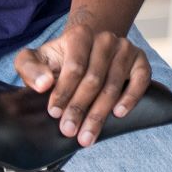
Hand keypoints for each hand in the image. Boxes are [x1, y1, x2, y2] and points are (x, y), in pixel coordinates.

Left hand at [16, 10, 149, 146]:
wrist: (88, 49)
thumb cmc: (59, 60)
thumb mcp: (36, 59)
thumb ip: (30, 68)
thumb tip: (44, 84)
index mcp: (80, 35)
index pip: (75, 67)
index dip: (64, 92)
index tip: (54, 114)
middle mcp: (106, 39)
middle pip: (94, 79)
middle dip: (80, 108)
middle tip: (69, 131)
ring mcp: (126, 49)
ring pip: (113, 85)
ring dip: (100, 113)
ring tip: (87, 136)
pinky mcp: (140, 61)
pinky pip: (141, 80)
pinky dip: (131, 98)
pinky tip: (119, 114)